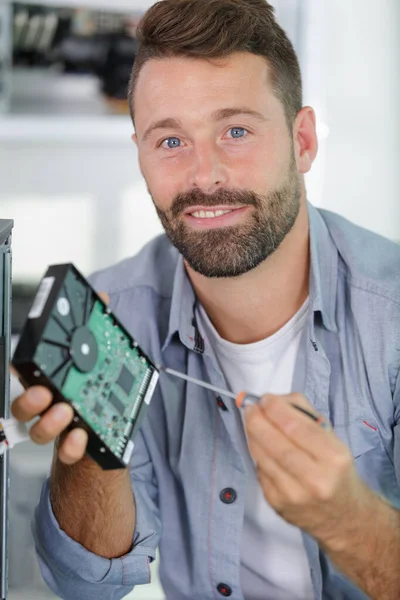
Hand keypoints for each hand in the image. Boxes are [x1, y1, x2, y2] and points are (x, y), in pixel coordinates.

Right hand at [11, 292, 109, 465]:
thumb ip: (98, 326)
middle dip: (29, 399)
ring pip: (38, 431)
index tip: (21, 361)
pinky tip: (82, 436)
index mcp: (50, 378)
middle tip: (44, 392)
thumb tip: (103, 298)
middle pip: (23, 405)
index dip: (20, 366)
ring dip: (48, 423)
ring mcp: (59, 427)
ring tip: (66, 413)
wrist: (107, 427)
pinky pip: (66, 451)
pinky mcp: (74, 445)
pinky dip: (72, 446)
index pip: (26, 371)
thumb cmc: (95, 385)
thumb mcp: (101, 352)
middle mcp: (47, 405)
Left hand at [244, 392, 372, 548]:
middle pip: (276, 443)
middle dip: (258, 420)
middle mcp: (315, 479)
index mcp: (334, 458)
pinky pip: (260, 471)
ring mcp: (294, 495)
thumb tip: (276, 401)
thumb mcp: (334, 440)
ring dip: (253, 435)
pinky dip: (257, 454)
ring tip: (251, 421)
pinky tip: (260, 445)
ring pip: (263, 457)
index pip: (297, 428)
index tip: (265, 398)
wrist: (343, 518)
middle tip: (251, 408)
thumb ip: (306, 416)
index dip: (276, 410)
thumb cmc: (337, 471)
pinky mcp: (277, 504)